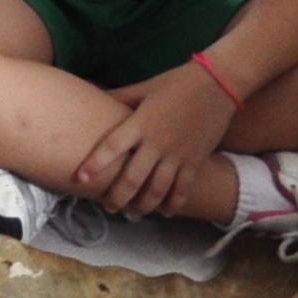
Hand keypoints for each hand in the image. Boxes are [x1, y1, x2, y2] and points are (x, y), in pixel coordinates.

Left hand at [75, 62, 238, 217]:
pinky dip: (172, 204)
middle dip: (118, 197)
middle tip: (108, 207)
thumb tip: (95, 98)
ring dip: (143, 206)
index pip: (112, 147)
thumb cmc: (176, 83)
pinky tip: (164, 212)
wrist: (217, 85)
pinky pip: (182, 190)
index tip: (80, 179)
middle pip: (133, 178)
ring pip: (157, 191)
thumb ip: (121, 97)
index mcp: (140, 123)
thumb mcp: (144, 88)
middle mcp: (157, 143)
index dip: (95, 164)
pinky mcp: (195, 162)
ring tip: (132, 213)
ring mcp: (177, 156)